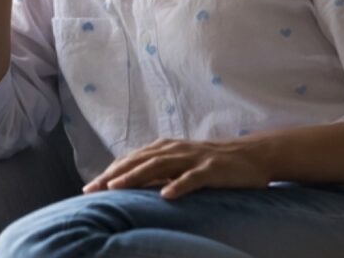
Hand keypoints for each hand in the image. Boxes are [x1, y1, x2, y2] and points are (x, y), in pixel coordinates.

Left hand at [81, 138, 272, 199]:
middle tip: (93, 189)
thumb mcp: (183, 165)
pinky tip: (166, 195)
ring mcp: (193, 158)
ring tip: (117, 188)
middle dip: (114, 175)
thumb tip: (133, 186)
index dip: (110, 172)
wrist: (253, 156)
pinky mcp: (211, 169)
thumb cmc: (214, 163)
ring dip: (136, 176)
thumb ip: (160, 172)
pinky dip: (178, 185)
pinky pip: (192, 178)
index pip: (132, 159)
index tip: (90, 187)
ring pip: (159, 166)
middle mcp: (176, 149)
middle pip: (139, 161)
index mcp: (167, 148)